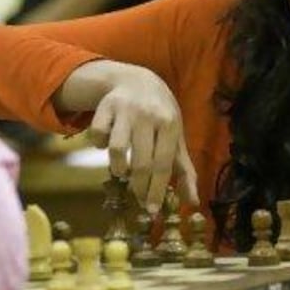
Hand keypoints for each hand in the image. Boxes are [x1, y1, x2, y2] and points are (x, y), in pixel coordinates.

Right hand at [81, 64, 198, 213]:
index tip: (152, 210)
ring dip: (117, 167)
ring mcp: (125, 110)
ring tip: (122, 171)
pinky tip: (106, 145)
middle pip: (141, 162)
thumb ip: (184, 169)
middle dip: (139, 186)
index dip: (156, 190)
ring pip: (117, 149)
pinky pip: (97, 133)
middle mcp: (147, 116)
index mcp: (169, 124)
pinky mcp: (105, 106)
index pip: (163, 164)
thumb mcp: (176, 136)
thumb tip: (192, 202)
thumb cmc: (160, 114)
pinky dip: (99, 144)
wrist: (137, 79)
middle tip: (138, 198)